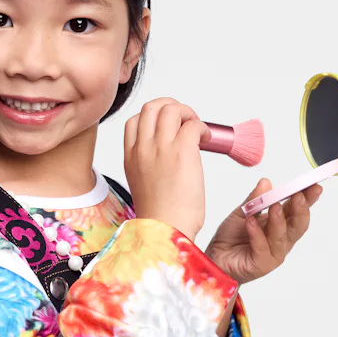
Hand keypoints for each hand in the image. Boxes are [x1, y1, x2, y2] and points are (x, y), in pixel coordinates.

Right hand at [124, 97, 211, 241]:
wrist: (165, 230)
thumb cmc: (160, 216)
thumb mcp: (143, 184)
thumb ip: (150, 164)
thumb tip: (170, 155)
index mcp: (131, 157)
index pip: (134, 121)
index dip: (153, 117)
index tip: (168, 124)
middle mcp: (143, 148)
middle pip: (151, 107)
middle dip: (171, 106)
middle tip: (185, 119)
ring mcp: (161, 148)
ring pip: (171, 109)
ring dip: (188, 113)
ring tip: (197, 128)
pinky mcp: (182, 151)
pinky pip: (193, 124)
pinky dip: (202, 127)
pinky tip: (206, 139)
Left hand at [205, 178, 322, 284]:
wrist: (215, 258)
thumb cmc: (230, 237)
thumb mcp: (242, 212)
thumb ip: (254, 199)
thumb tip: (266, 182)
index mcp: (280, 224)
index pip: (297, 209)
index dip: (308, 198)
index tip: (315, 185)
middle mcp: (281, 239)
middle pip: (298, 225)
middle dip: (301, 209)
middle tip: (299, 195)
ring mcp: (274, 253)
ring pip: (282, 236)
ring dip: (278, 220)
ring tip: (274, 205)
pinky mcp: (262, 264)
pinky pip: (262, 247)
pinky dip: (256, 234)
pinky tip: (250, 222)